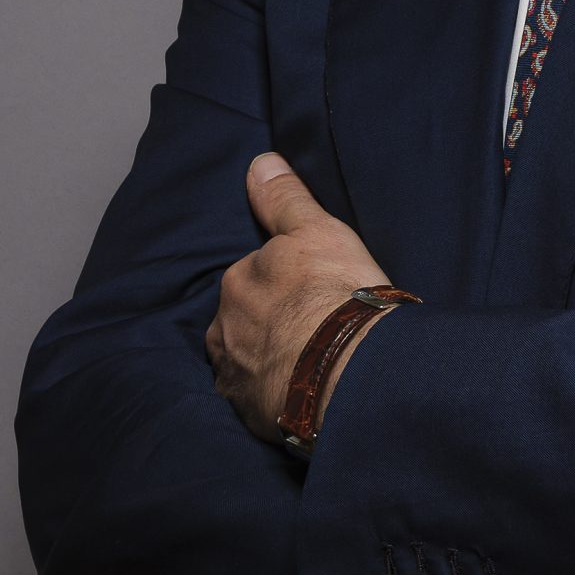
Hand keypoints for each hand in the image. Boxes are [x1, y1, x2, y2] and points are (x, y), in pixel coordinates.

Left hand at [206, 153, 388, 441]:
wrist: (351, 372)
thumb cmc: (338, 294)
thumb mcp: (319, 231)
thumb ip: (286, 198)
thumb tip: (259, 162)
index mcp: (239, 279)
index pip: (254, 275)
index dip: (283, 283)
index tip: (311, 293)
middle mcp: (224, 325)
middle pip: (242, 317)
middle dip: (267, 321)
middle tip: (310, 328)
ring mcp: (233, 371)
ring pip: (243, 358)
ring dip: (264, 358)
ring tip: (305, 364)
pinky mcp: (246, 412)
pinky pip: (252, 399)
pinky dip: (269, 395)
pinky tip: (296, 394)